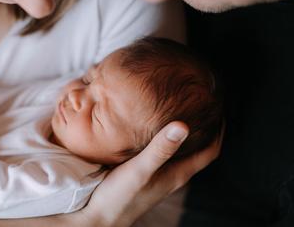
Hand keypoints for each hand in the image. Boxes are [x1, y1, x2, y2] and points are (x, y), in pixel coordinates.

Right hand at [81, 121, 221, 226]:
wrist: (100, 218)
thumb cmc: (120, 197)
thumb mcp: (140, 169)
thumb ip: (160, 149)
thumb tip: (183, 126)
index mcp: (178, 173)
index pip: (210, 151)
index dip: (219, 130)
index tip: (217, 109)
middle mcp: (173, 175)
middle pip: (199, 150)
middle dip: (204, 128)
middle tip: (199, 104)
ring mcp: (160, 176)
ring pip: (181, 151)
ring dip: (185, 134)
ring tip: (179, 110)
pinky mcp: (147, 175)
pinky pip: (164, 153)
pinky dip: (166, 139)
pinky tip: (154, 128)